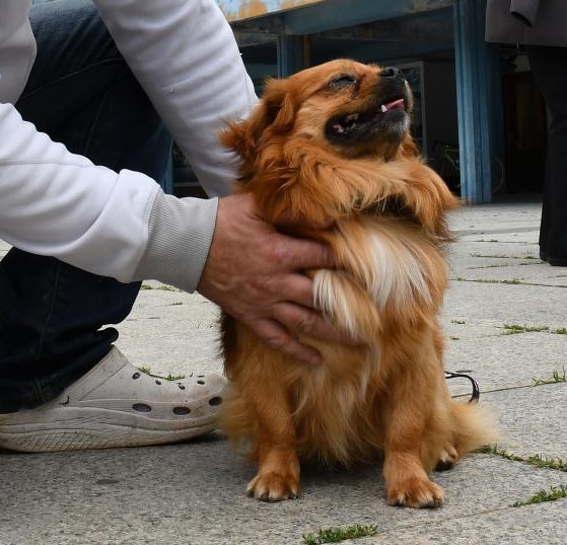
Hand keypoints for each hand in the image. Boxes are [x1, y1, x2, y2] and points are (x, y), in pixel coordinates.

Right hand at [196, 193, 357, 363]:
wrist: (188, 245)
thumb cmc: (222, 219)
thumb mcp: (256, 205)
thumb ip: (288, 209)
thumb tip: (322, 210)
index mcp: (282, 252)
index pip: (325, 256)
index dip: (348, 259)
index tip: (370, 266)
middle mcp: (278, 282)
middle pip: (323, 298)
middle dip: (353, 306)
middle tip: (379, 315)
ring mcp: (264, 302)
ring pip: (306, 323)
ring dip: (335, 334)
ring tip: (361, 343)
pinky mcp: (250, 315)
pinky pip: (277, 338)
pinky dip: (297, 351)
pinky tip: (316, 360)